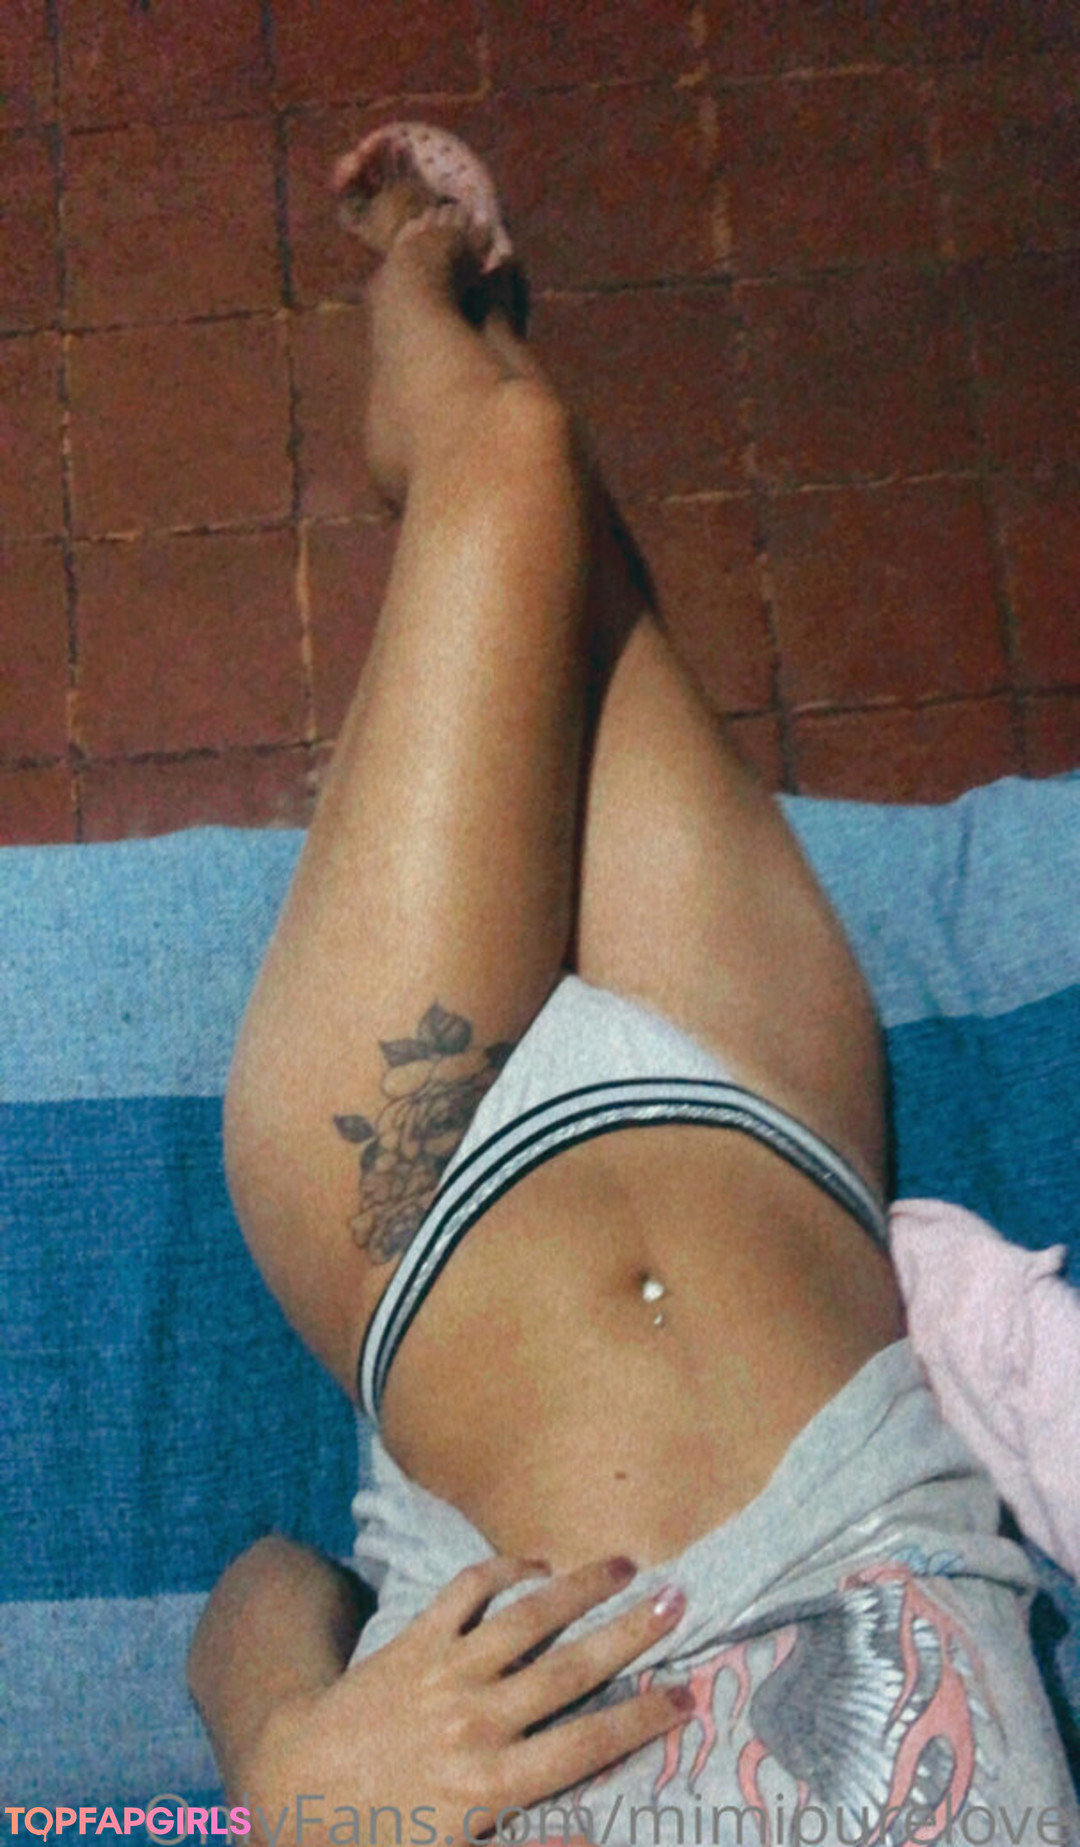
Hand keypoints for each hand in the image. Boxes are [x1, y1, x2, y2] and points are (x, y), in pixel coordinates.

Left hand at [235, 1552, 690, 1845]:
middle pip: (568, 1669)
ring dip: (578, 1588)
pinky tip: (534, 1563)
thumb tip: (596, 1844)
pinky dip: (500, 1571)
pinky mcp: (411, 1643)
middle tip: (680, 1600)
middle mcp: (476, 1722)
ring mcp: (443, 1675)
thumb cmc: (376, 1840)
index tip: (688, 1695)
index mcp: (491, 1785)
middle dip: (629, 1633)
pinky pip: (463, 1593)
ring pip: (524, 1620)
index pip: (584, 1746)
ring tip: (624, 1564)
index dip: (640, 1720)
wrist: (291, 1792)